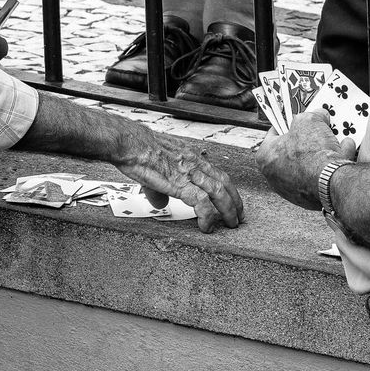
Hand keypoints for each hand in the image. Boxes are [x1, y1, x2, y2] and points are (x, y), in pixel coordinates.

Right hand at [117, 137, 242, 232]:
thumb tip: (161, 203)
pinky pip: (202, 203)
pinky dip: (207, 216)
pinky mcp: (180, 184)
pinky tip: (206, 227)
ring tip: (231, 224)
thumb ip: (163, 187)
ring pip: (219, 193)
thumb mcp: (157, 165)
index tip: (232, 200)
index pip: (218, 174)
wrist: (130, 143)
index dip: (228, 189)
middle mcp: (195, 163)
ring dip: (228, 211)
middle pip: (224, 183)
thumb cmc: (139, 149)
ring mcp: (189, 173)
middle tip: (239, 216)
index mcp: (191, 157)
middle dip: (235, 201)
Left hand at [255, 110, 355, 209]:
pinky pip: (320, 177)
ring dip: (324, 151)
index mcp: (265, 156)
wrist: (329, 181)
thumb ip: (311, 115)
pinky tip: (345, 152)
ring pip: (309, 165)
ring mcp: (291, 190)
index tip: (300, 119)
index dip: (290, 123)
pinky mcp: (309, 199)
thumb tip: (319, 115)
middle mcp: (274, 176)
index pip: (274, 134)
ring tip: (337, 140)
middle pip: (293, 151)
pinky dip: (332, 166)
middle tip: (320, 130)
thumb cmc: (311, 151)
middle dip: (309, 139)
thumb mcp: (309, 120)